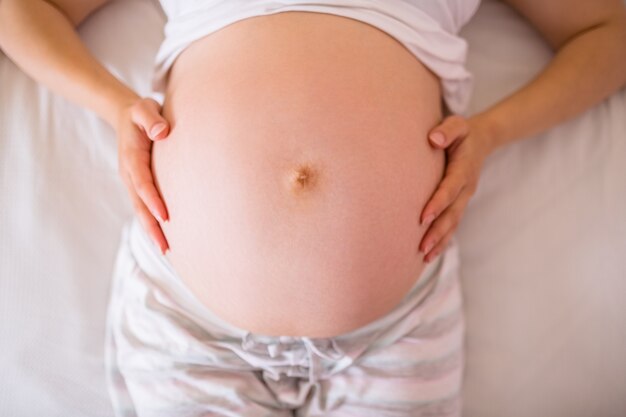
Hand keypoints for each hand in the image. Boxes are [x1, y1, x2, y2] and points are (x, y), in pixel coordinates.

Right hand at [116, 98, 169, 253]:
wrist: (126, 115)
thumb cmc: (141, 112)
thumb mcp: (144, 108)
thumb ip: (152, 119)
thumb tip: (162, 132)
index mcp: (131, 157)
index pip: (143, 183)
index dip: (153, 200)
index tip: (165, 216)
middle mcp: (129, 173)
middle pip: (139, 205)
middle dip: (152, 227)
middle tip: (165, 247)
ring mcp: (131, 181)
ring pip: (140, 210)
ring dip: (151, 230)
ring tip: (165, 250)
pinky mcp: (137, 184)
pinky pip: (143, 206)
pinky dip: (151, 222)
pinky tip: (162, 236)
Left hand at [419, 115, 494, 261]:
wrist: (482, 140)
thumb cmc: (463, 132)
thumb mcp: (457, 124)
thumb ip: (447, 130)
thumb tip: (433, 139)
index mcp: (463, 169)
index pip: (450, 189)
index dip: (438, 203)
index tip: (423, 217)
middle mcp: (466, 187)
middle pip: (452, 213)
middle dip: (437, 231)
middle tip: (421, 246)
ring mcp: (464, 198)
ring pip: (453, 223)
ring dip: (439, 240)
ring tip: (424, 256)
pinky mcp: (460, 204)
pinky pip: (452, 225)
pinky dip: (442, 240)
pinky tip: (429, 255)